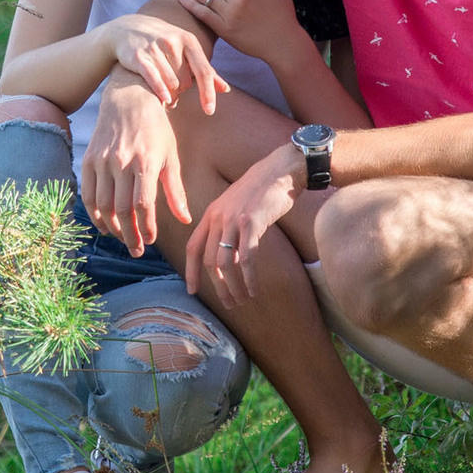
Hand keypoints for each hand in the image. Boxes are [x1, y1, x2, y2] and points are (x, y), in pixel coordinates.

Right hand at [79, 83, 189, 256]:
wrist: (129, 98)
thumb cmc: (156, 129)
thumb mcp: (170, 156)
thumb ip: (175, 191)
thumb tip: (186, 220)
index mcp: (146, 162)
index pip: (143, 205)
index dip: (146, 228)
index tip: (151, 241)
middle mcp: (122, 162)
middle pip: (122, 210)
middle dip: (129, 235)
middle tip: (137, 250)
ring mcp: (102, 161)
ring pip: (103, 205)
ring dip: (112, 228)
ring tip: (123, 237)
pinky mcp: (89, 159)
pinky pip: (88, 193)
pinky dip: (94, 213)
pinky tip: (104, 224)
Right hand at [97, 13, 222, 113]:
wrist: (127, 29)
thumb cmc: (163, 44)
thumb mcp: (186, 50)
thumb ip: (205, 70)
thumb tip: (225, 90)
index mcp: (189, 40)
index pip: (204, 71)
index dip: (208, 92)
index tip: (210, 111)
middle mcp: (173, 42)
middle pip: (186, 81)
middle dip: (182, 90)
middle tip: (175, 89)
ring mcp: (155, 48)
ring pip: (171, 83)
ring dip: (171, 94)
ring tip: (167, 94)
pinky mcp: (139, 56)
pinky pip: (153, 79)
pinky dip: (160, 91)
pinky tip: (165, 100)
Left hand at [185, 144, 300, 307]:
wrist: (281, 169)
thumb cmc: (262, 190)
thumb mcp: (236, 205)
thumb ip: (228, 226)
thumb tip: (228, 253)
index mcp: (211, 214)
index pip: (193, 248)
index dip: (190, 272)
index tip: (192, 290)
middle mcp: (218, 217)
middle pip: (209, 261)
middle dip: (217, 287)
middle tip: (228, 303)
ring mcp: (234, 220)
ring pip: (225, 263)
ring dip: (232, 287)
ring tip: (241, 300)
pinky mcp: (252, 223)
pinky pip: (246, 258)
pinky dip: (249, 278)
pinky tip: (254, 289)